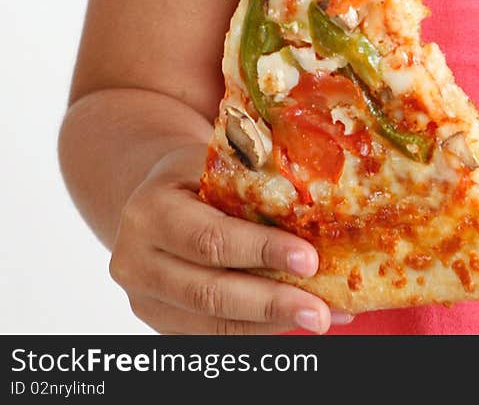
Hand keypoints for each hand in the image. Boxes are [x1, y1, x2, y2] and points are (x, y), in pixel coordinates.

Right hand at [109, 143, 351, 334]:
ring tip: (322, 316)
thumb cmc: (192, 175)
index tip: (309, 259)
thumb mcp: (210, 161)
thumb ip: (249, 180)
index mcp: (150, 213)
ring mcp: (147, 300)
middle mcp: (138, 263)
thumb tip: (320, 202)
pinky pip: (215, 335)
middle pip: (210, 292)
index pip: (209, 239)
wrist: (150, 199)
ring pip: (214, 324)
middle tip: (322, 310)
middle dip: (271, 303)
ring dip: (272, 324)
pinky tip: (297, 317)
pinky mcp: (163, 323)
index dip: (260, 252)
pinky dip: (260, 329)